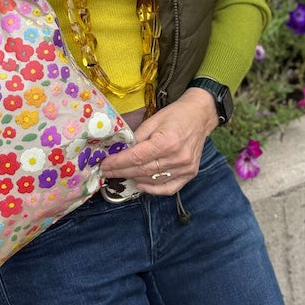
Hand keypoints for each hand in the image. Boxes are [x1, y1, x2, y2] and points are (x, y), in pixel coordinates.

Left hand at [100, 88, 218, 194]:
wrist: (200, 116)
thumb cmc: (175, 115)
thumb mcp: (153, 120)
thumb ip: (137, 136)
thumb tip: (121, 150)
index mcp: (167, 141)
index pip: (137, 157)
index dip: (118, 163)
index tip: (104, 165)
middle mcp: (177, 157)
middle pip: (143, 170)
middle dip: (121, 172)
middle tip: (106, 171)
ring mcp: (185, 168)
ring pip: (153, 180)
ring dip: (133, 179)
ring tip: (119, 176)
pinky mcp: (190, 173)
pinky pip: (169, 188)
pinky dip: (153, 189)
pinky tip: (140, 185)